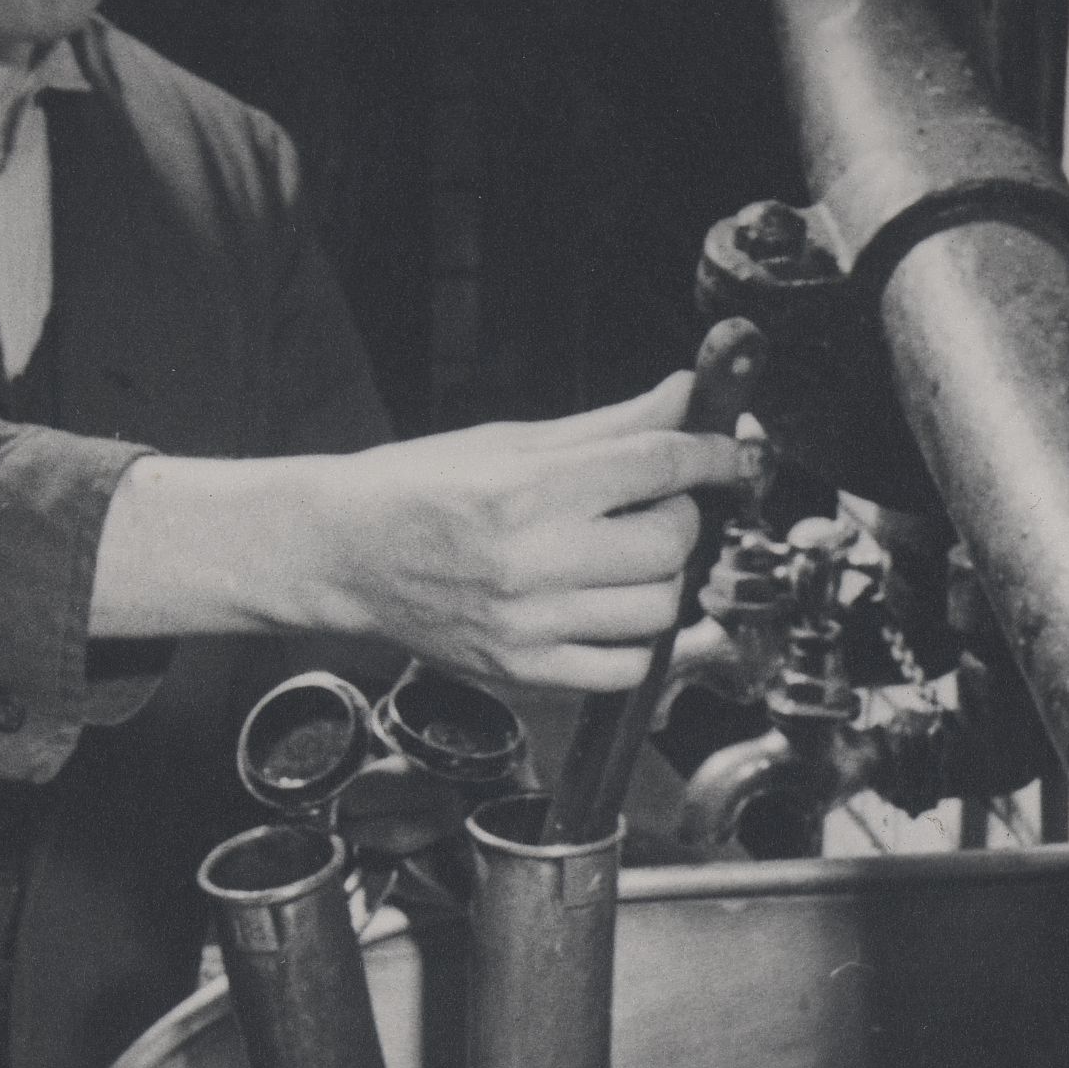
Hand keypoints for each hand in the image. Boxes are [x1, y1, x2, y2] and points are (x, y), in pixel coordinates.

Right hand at [320, 371, 754, 691]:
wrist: (341, 556)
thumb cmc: (416, 490)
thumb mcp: (509, 441)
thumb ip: (607, 426)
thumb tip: (684, 396)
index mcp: (527, 489)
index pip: (659, 466)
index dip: (711, 455)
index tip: (727, 454)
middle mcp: (531, 560)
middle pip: (671, 542)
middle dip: (681, 517)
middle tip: (656, 508)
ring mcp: (528, 625)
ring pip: (659, 609)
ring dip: (662, 579)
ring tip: (627, 560)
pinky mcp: (522, 671)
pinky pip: (623, 669)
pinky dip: (635, 640)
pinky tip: (609, 610)